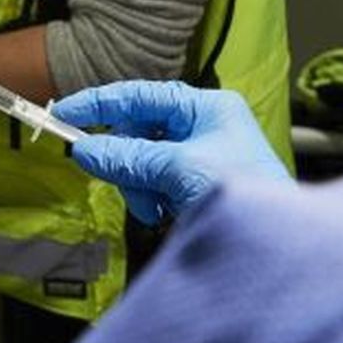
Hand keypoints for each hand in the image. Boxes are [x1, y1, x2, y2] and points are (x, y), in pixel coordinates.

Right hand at [53, 81, 291, 225]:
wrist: (277, 246)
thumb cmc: (246, 194)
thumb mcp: (180, 169)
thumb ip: (130, 157)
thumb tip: (85, 149)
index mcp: (207, 107)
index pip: (141, 95)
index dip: (100, 103)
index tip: (65, 113)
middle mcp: (203, 126)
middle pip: (138, 132)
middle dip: (127, 160)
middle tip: (119, 178)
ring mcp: (199, 157)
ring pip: (142, 162)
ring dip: (139, 185)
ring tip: (156, 207)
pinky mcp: (194, 186)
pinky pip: (153, 184)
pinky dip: (151, 199)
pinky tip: (165, 213)